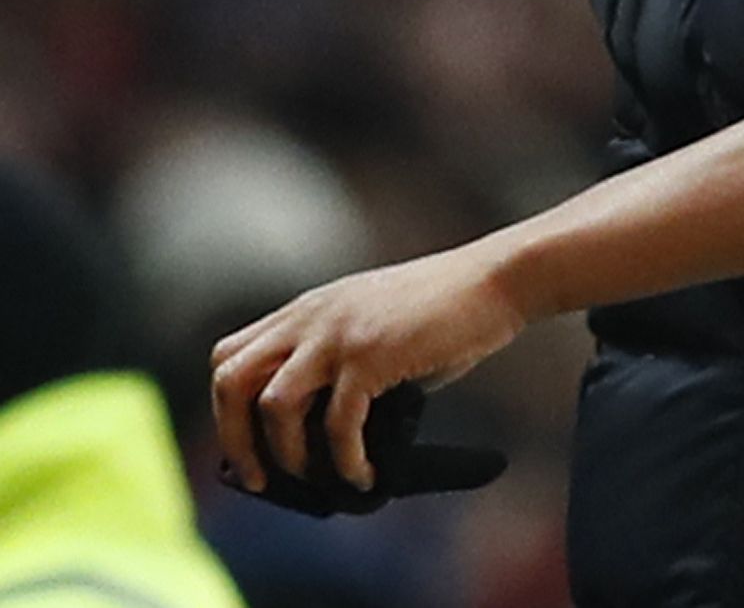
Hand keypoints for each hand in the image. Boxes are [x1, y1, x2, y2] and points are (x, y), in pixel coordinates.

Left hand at [211, 243, 527, 493]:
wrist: (497, 280)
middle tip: (257, 479)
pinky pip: (337, 424)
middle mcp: (311, 318)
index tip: (246, 445)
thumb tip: (329, 438)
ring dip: (287, 456)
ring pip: (271, 405)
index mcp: (308, 310)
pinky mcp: (372, 355)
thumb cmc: (449, 310)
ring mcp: (338, 334)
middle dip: (234, 440)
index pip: (230, 356)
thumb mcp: (377, 329)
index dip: (227, 408)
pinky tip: (363, 474)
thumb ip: (345, 369)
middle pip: (231, 380)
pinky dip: (344, 461)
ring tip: (315, 481)